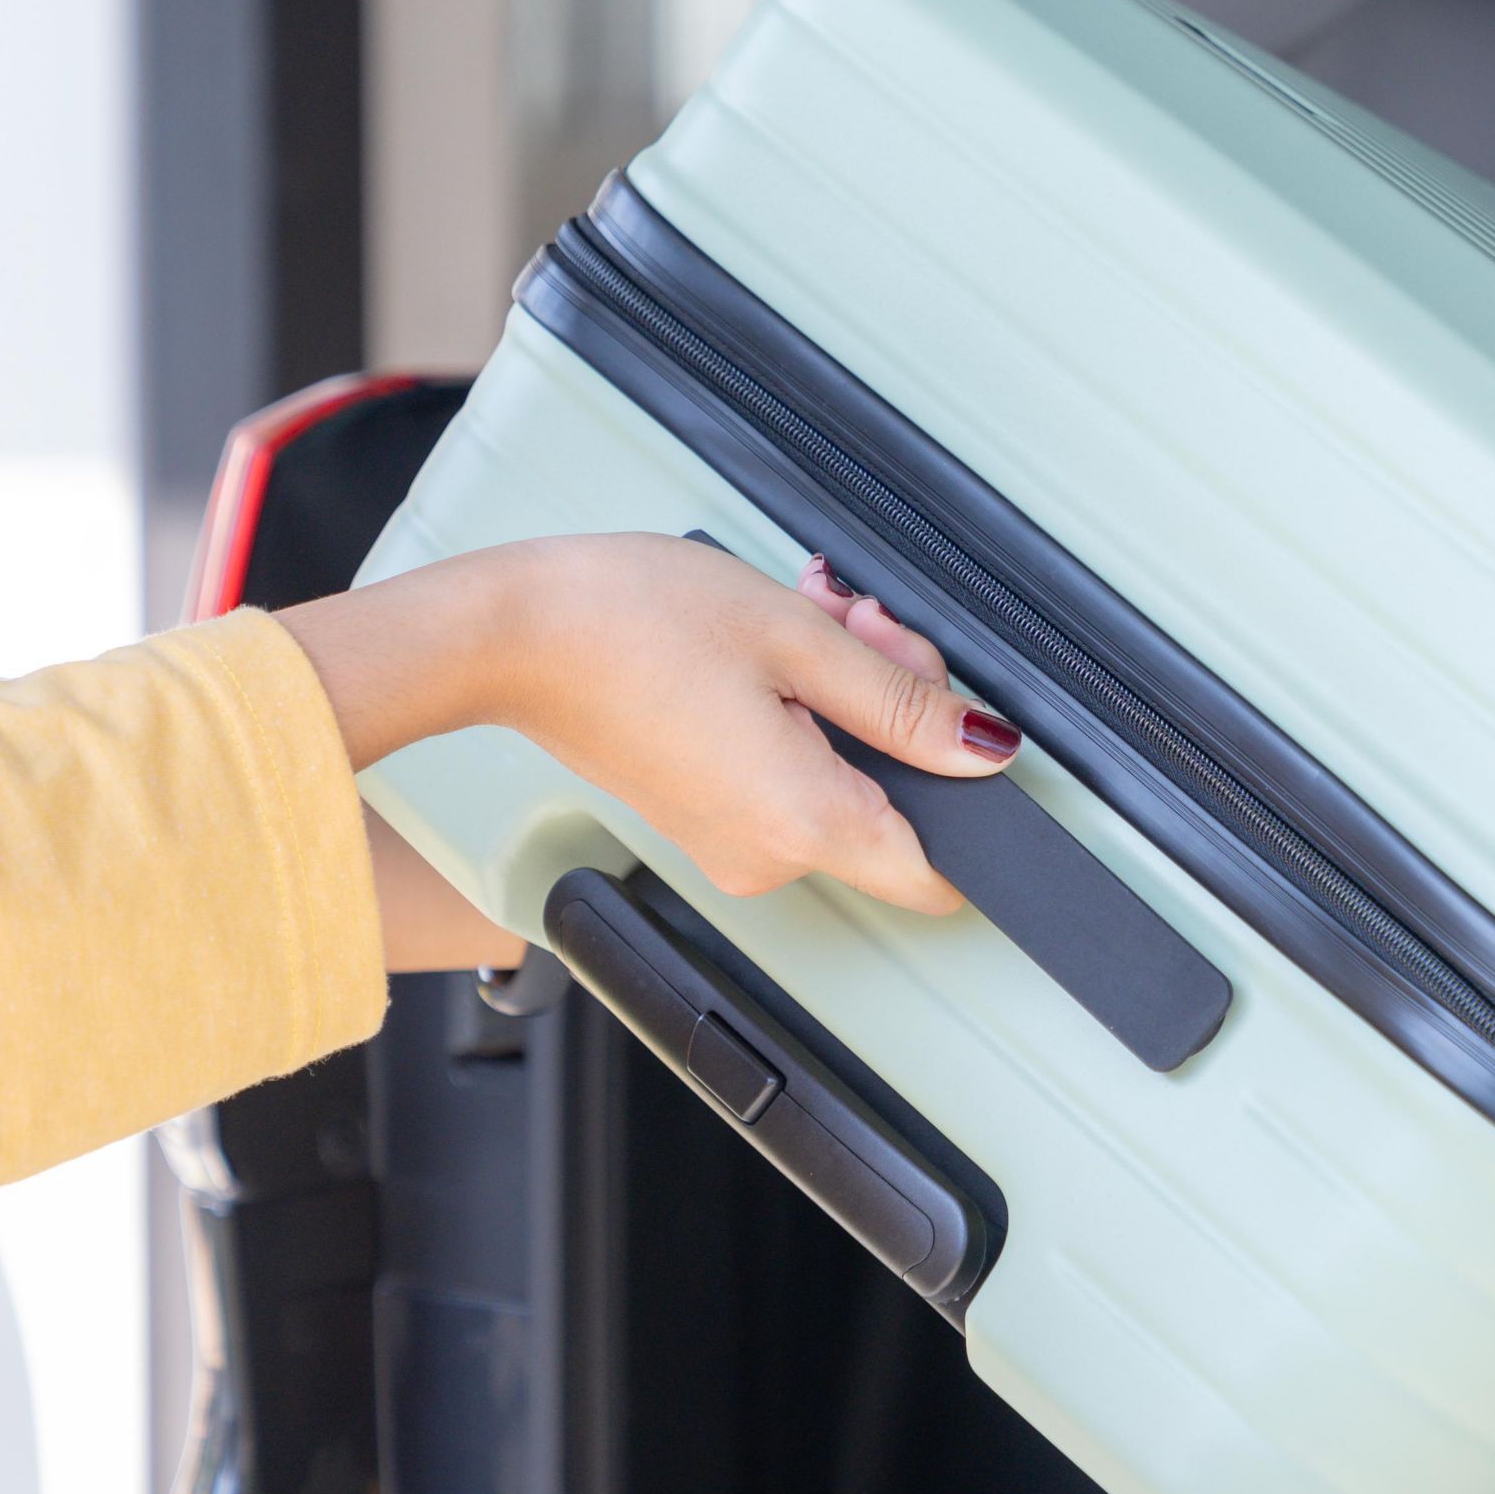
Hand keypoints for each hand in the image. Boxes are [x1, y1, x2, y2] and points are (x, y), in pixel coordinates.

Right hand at [278, 534, 1018, 927]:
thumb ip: (905, 701)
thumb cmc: (627, 619)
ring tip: (806, 622)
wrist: (508, 633)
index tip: (953, 725)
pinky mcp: (705, 820)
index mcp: (802, 820)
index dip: (968, 801)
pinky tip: (770, 653)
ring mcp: (731, 845)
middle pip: (893, 805)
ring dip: (846, 696)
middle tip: (860, 624)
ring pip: (843, 781)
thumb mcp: (797, 634)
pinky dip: (800, 715)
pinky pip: (789, 778)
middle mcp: (767, 856)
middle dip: (899, 706)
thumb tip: (986, 749)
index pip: (938, 874)